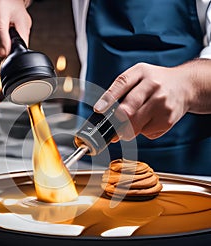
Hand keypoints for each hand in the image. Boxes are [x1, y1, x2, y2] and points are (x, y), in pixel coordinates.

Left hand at [94, 60, 210, 140]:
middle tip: (112, 128)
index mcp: (141, 73)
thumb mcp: (138, 75)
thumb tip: (102, 113)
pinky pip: (145, 133)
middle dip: (116, 122)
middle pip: (128, 111)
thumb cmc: (155, 82)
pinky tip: (149, 120)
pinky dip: (142, 131)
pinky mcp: (167, 121)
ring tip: (133, 120)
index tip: (99, 109)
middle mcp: (153, 87)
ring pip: (134, 127)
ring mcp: (162, 105)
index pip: (122, 84)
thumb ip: (120, 90)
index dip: (108, 98)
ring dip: (127, 129)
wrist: (186, 86)